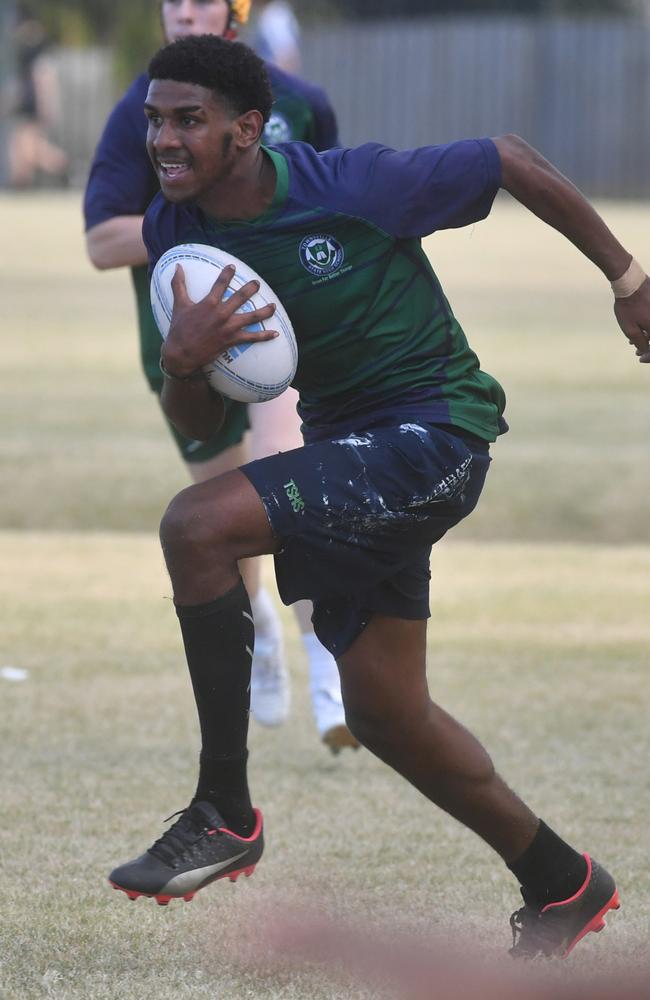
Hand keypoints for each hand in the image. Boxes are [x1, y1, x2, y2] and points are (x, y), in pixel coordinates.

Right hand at [162, 263, 278, 376]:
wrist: (182, 354)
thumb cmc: (179, 329)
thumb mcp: (179, 305)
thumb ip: (178, 285)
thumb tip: (177, 266)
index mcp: (209, 303)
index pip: (221, 283)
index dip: (227, 274)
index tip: (233, 267)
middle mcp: (222, 314)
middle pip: (241, 297)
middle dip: (251, 288)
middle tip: (257, 283)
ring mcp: (229, 328)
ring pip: (252, 317)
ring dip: (264, 311)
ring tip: (273, 306)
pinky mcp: (232, 340)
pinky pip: (252, 338)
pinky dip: (264, 336)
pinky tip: (275, 334)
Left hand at [614, 277, 649, 362]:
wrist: (631, 282)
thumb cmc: (629, 306)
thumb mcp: (631, 329)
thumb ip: (640, 343)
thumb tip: (645, 351)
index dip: (649, 356)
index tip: (640, 358)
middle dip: (648, 346)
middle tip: (637, 351)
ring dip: (648, 337)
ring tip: (634, 341)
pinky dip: (649, 327)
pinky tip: (639, 329)